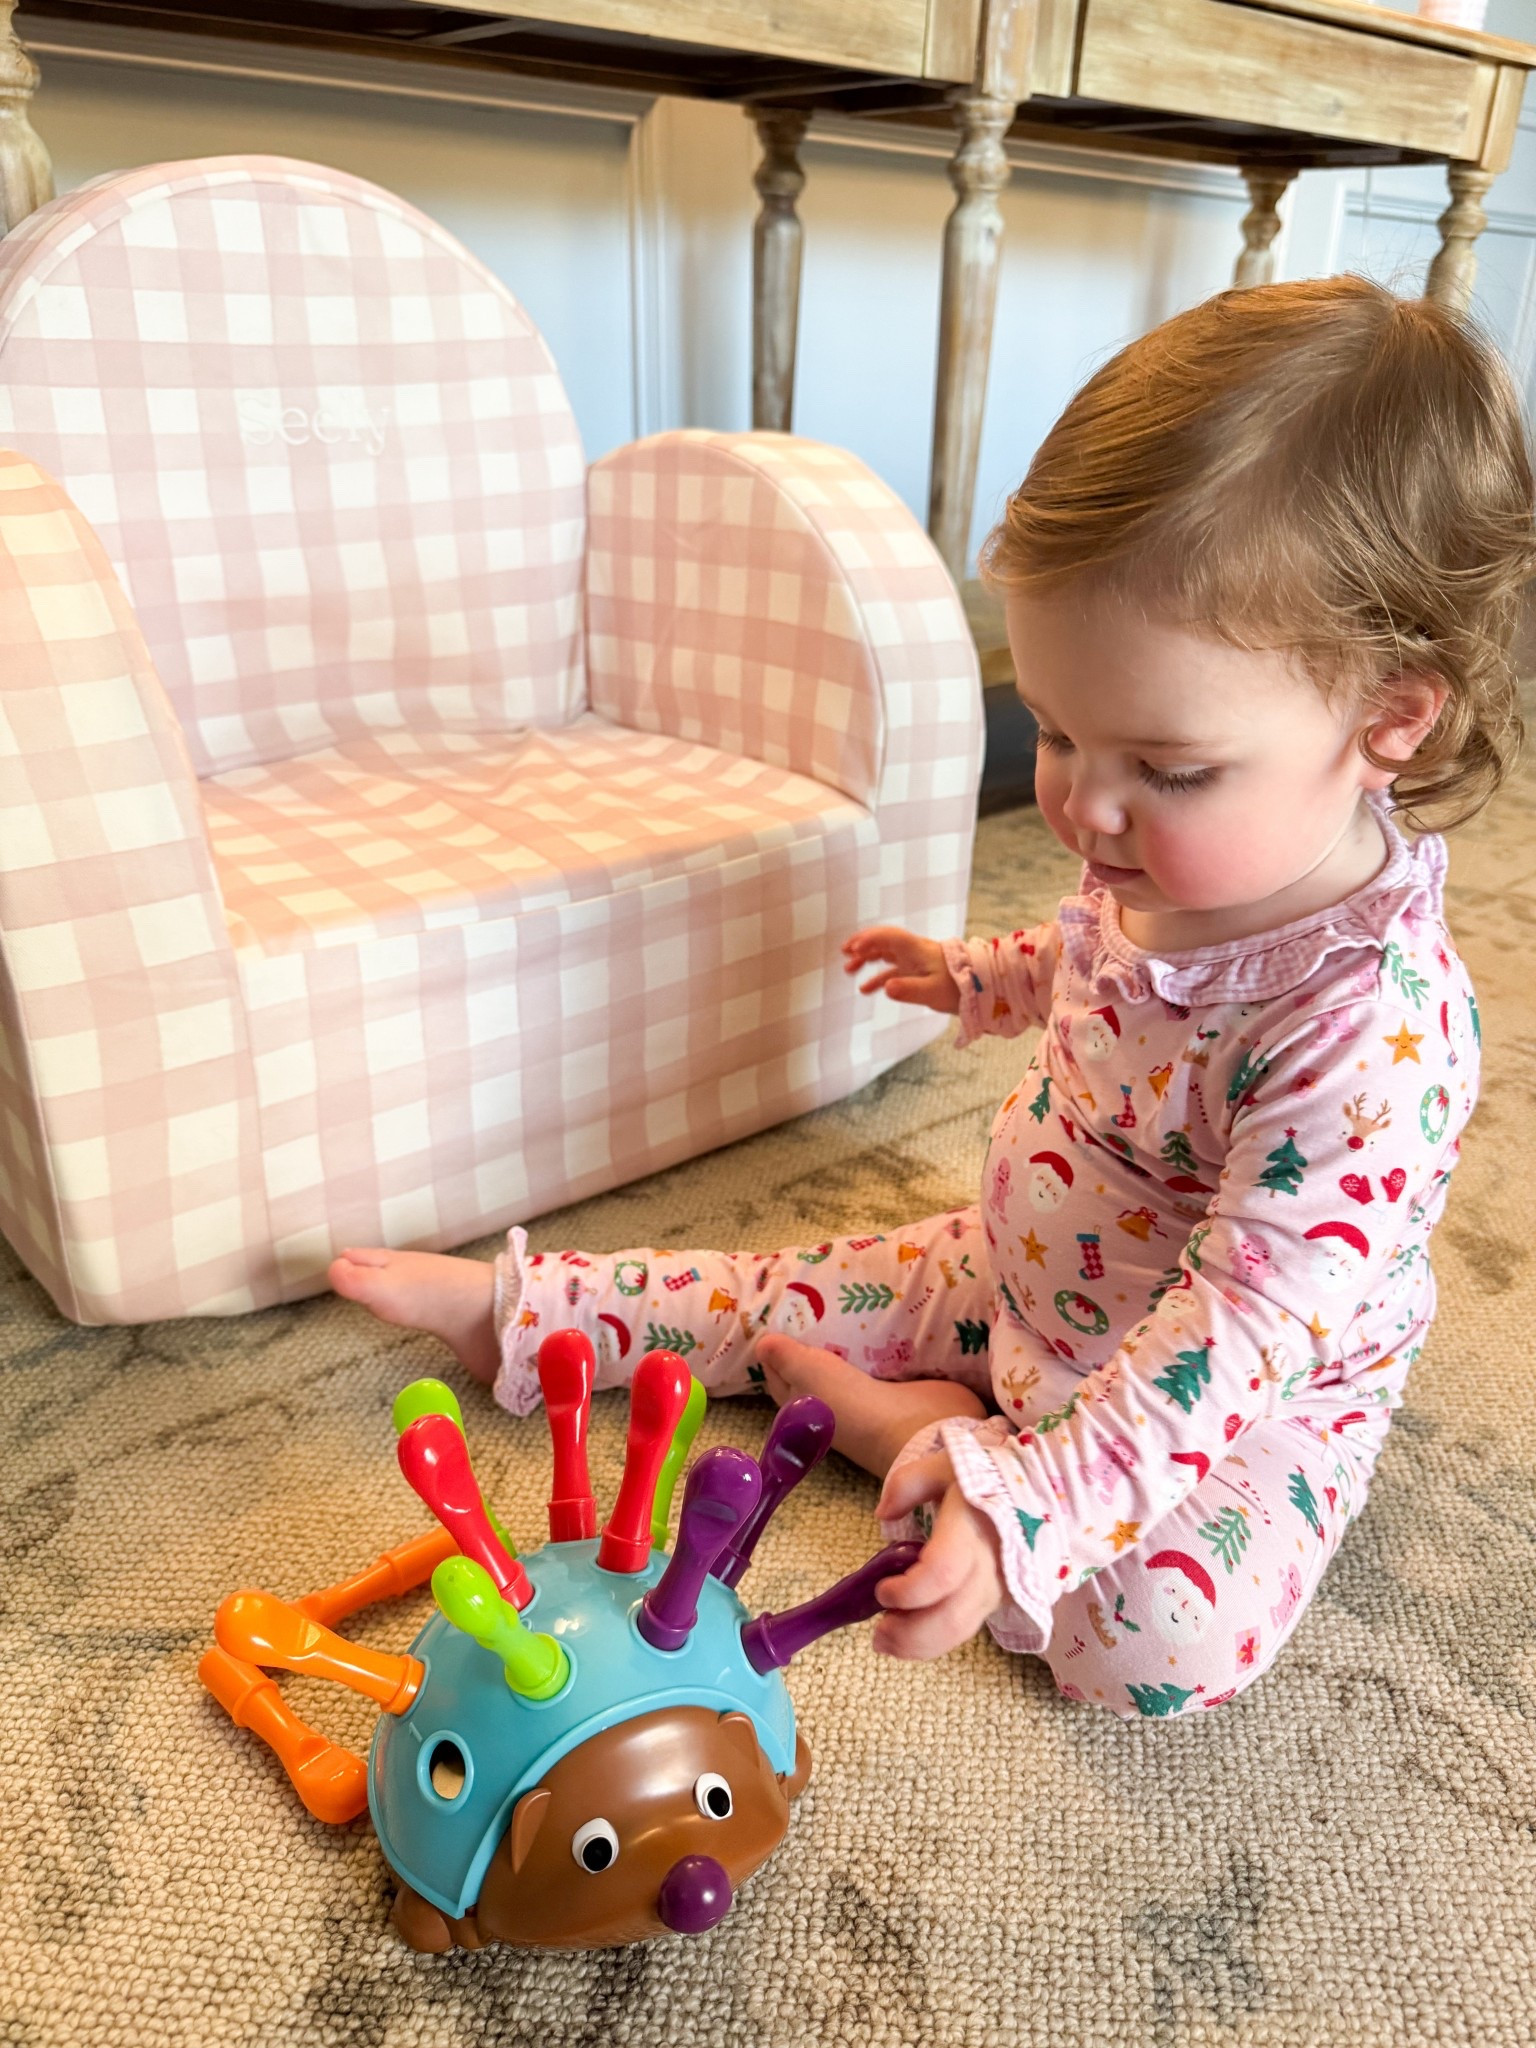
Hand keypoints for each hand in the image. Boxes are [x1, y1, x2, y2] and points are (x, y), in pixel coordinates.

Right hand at [841, 926, 959, 1013]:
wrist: (981, 989)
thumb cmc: (959, 987)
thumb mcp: (933, 991)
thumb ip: (909, 990)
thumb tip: (886, 988)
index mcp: (916, 950)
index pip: (888, 937)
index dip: (869, 939)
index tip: (853, 948)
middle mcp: (913, 952)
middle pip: (883, 942)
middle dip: (863, 945)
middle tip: (845, 952)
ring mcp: (915, 962)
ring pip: (886, 955)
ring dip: (867, 960)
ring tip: (849, 969)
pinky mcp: (917, 973)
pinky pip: (893, 971)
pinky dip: (878, 977)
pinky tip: (865, 989)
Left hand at [870, 1451, 1004, 1658]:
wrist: (1025, 1496)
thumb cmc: (979, 1480)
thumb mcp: (943, 1466)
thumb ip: (908, 1484)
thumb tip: (883, 1513)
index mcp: (973, 1529)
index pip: (943, 1572)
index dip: (910, 1590)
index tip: (881, 1590)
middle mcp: (989, 1566)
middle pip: (951, 1615)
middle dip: (909, 1633)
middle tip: (876, 1634)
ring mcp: (994, 1589)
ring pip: (960, 1631)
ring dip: (919, 1646)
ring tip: (884, 1642)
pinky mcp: (993, 1602)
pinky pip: (965, 1631)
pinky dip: (934, 1643)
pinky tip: (907, 1640)